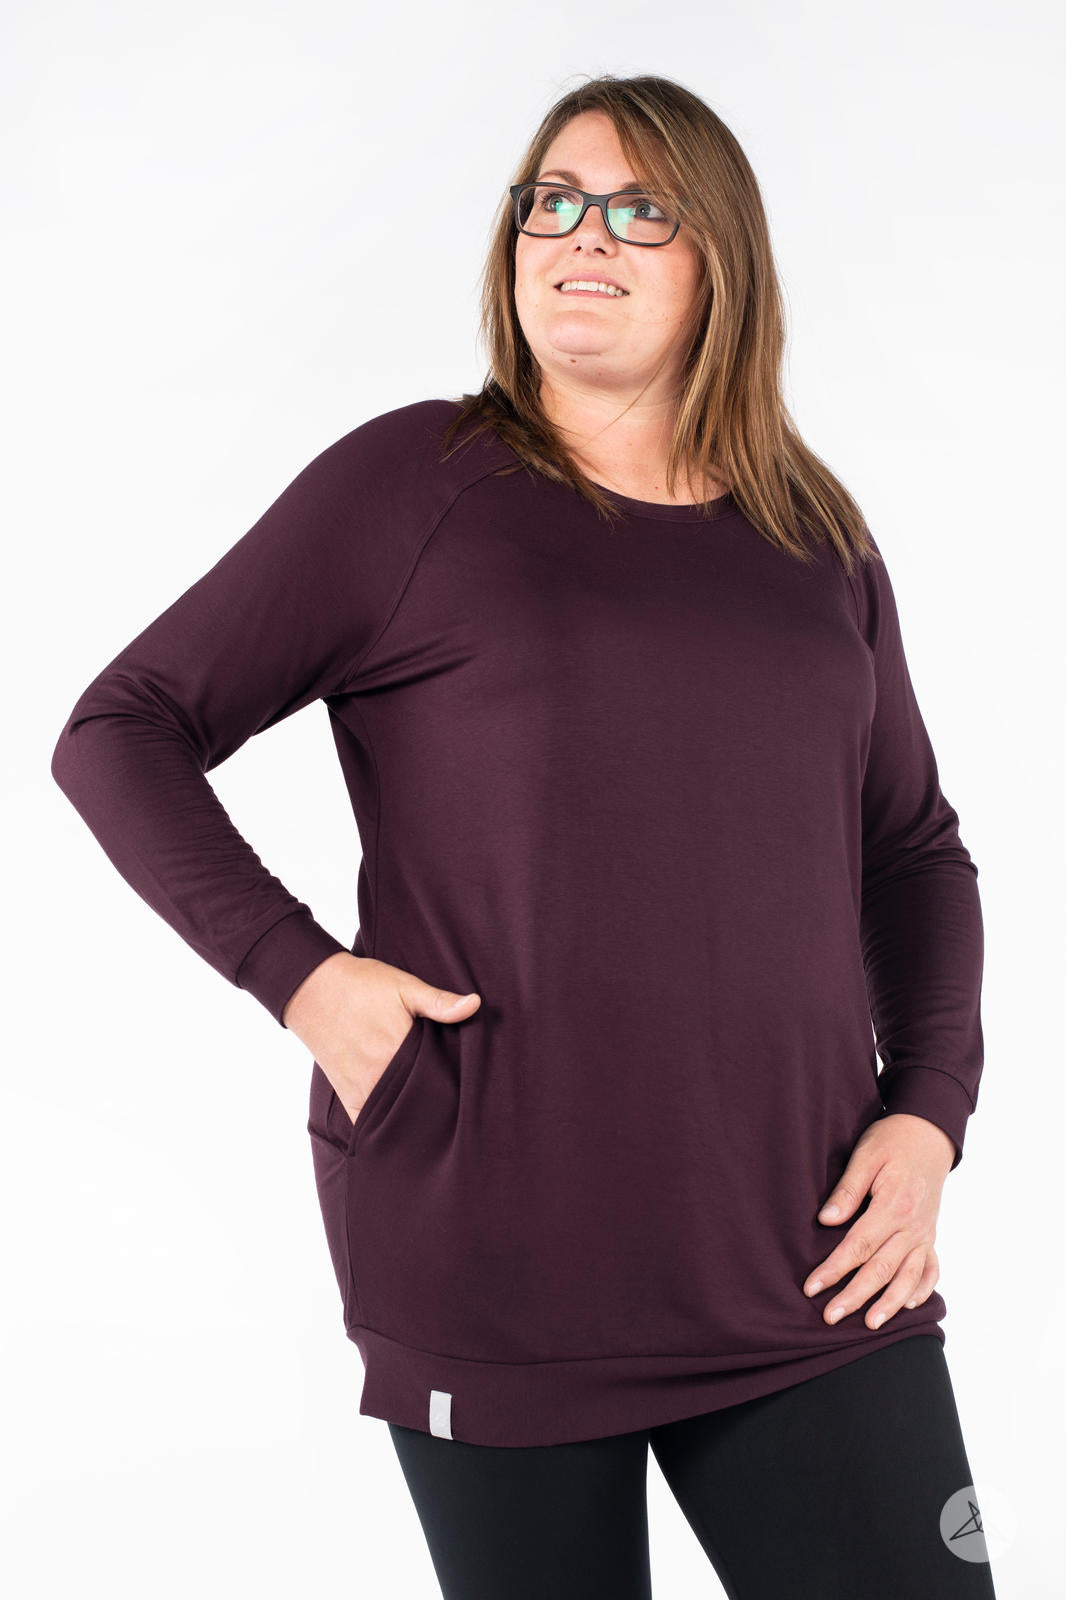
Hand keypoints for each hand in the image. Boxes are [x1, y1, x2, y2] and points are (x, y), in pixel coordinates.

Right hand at [282, 953, 479, 1125]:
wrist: (314, 989)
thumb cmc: (361, 985)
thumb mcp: (404, 986)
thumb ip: (439, 1002)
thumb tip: (475, 1004)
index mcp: (401, 1051)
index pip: (440, 1081)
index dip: (457, 1084)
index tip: (471, 1087)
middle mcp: (382, 1077)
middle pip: (421, 1102)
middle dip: (439, 1104)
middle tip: (459, 1105)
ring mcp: (363, 1089)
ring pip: (398, 1116)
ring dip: (415, 1116)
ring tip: (436, 1117)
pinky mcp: (348, 1096)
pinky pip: (370, 1124)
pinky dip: (386, 1127)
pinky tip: (403, 1127)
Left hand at [802, 1113, 956, 1330]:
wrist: (929, 1134)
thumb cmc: (892, 1140)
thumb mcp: (866, 1155)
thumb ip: (847, 1189)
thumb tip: (826, 1220)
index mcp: (893, 1206)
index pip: (857, 1246)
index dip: (833, 1269)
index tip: (811, 1288)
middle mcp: (912, 1226)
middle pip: (881, 1269)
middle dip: (855, 1296)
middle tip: (831, 1317)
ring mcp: (925, 1233)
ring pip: (908, 1276)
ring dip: (890, 1304)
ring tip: (871, 1325)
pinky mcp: (931, 1235)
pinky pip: (931, 1268)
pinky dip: (923, 1289)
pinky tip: (910, 1306)